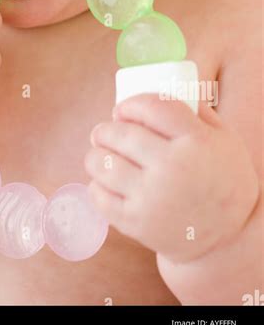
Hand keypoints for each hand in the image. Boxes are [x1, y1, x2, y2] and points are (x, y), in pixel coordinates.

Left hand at [84, 95, 259, 262]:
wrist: (228, 238)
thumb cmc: (223, 179)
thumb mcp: (224, 138)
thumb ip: (194, 110)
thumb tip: (158, 86)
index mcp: (195, 142)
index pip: (150, 107)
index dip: (130, 104)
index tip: (123, 109)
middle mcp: (172, 168)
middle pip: (120, 134)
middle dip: (105, 129)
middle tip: (105, 131)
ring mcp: (152, 198)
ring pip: (102, 163)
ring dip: (97, 154)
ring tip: (102, 154)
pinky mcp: (136, 224)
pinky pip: (99, 196)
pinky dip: (96, 185)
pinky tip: (106, 182)